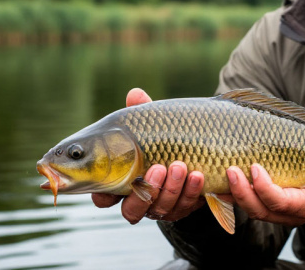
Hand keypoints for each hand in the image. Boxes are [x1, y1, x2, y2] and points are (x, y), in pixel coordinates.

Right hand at [91, 88, 206, 223]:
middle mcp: (138, 198)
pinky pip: (186, 206)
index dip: (103, 196)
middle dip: (146, 191)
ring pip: (161, 208)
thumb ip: (143, 112)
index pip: (104, 197)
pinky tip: (198, 175)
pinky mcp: (183, 208)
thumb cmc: (164, 136)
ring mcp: (160, 206)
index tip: (110, 187)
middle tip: (157, 168)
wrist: (200, 150)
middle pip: (132, 210)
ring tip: (180, 165)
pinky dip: (192, 191)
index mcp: (121, 180)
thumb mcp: (153, 124)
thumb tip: (135, 94)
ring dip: (171, 188)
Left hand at [226, 164, 304, 226]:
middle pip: (261, 210)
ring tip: (224, 173)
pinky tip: (218, 185)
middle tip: (231, 170)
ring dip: (233, 192)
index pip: (281, 202)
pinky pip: (245, 205)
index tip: (255, 168)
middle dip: (242, 192)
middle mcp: (290, 215)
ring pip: (250, 209)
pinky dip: (230, 196)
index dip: (265, 188)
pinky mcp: (264, 207)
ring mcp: (275, 215)